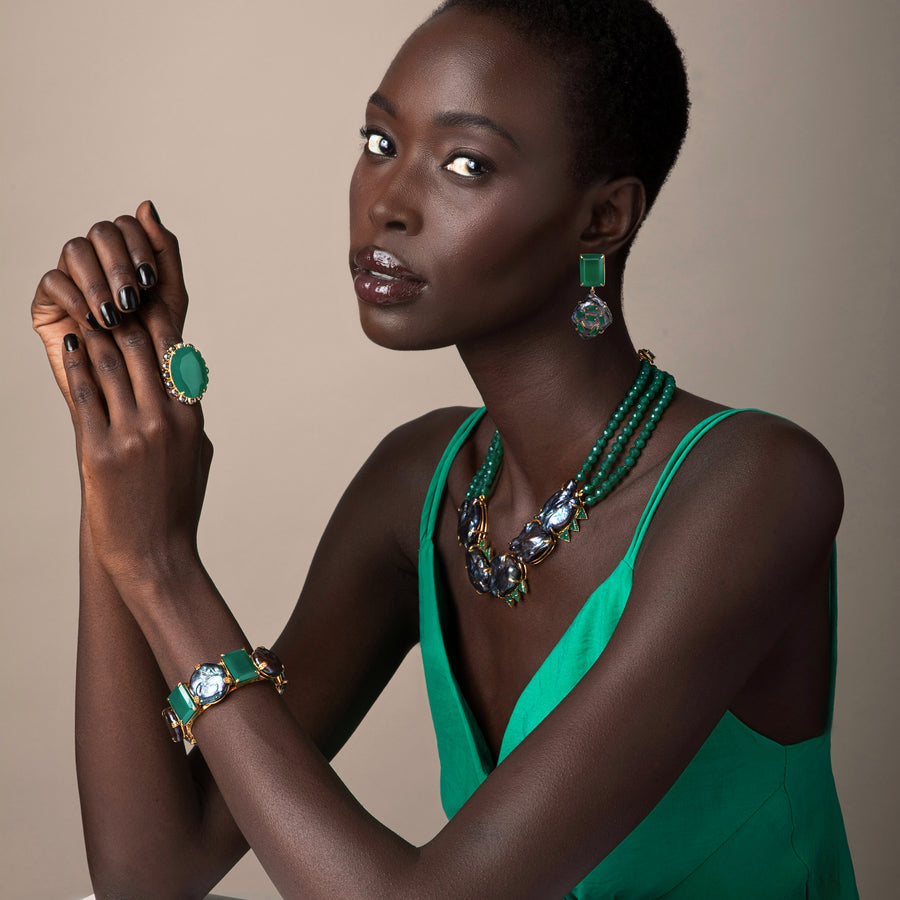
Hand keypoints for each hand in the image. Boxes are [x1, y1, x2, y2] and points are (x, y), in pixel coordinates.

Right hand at [32, 201, 187, 414]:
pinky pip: (53, 282)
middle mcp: (99, 260)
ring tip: (116, 315)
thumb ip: (164, 251)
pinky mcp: (49, 303)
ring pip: (75, 251)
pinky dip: (76, 299)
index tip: (152, 280)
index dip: (140, 247)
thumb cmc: (159, 344)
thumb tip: (146, 204)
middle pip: (101, 233)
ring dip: (99, 282)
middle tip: (134, 299)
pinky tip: (95, 322)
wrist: (141, 389)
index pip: (128, 225)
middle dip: (120, 264)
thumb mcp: (171, 297)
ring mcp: (72, 278)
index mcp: (129, 254)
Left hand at [60, 313, 213, 588]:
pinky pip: (86, 394)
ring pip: (112, 363)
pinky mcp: (99, 450)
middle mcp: (165, 420)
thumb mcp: (198, 456)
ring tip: (86, 310)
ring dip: (97, 331)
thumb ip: (190, 417)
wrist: (156, 553)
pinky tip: (70, 345)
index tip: (145, 295)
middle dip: (124, 314)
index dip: (157, 317)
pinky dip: (76, 364)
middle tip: (110, 289)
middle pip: (142, 348)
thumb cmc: (178, 505)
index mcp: (191, 418)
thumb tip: (182, 384)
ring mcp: (133, 434)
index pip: (175, 353)